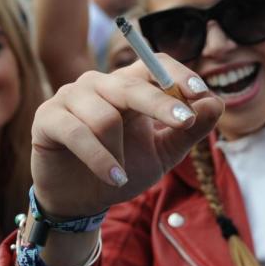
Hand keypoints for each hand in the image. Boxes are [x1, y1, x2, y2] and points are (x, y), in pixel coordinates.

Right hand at [30, 59, 221, 218]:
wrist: (80, 200)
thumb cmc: (122, 169)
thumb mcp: (163, 154)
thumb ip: (190, 131)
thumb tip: (217, 103)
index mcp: (128, 86)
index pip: (155, 65)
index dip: (177, 74)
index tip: (200, 93)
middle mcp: (99, 84)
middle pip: (132, 84)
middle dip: (161, 104)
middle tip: (185, 124)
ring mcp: (71, 97)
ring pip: (105, 115)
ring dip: (121, 151)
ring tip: (124, 177)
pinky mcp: (48, 118)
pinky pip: (78, 133)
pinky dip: (100, 159)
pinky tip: (114, 179)